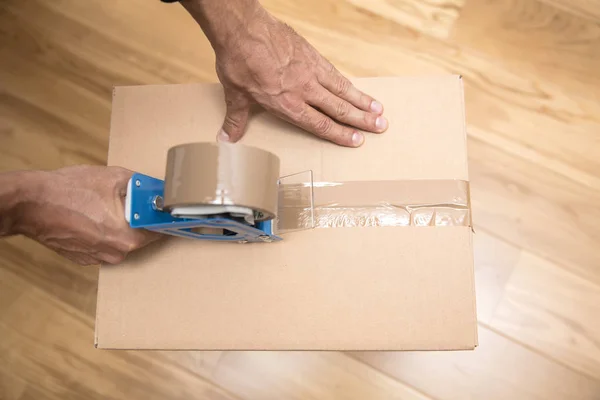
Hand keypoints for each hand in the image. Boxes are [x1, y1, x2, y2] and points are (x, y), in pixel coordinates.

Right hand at [11, 166, 159, 264]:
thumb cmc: (70, 191)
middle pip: (141, 235)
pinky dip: (103, 230)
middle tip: (132, 199)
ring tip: (104, 205)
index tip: (170, 211)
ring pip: (121, 239)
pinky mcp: (84, 258)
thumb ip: (143, 187)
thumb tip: (159, 189)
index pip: (159, 231)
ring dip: (120, 223)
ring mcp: (98, 258)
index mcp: (128, 238)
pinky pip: (104, 243)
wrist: (31, 204)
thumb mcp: (114, 178)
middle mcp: (116, 254)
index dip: (164, 218)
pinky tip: (92, 215)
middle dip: (139, 217)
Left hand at [182, 1, 386, 146]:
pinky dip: (347, 82)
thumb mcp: (235, 95)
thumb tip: (225, 140)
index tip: (358, 140)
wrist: (243, 29)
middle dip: (361, 119)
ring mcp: (310, 70)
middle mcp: (304, 89)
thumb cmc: (238, 61)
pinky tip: (355, 88)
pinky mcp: (311, 54)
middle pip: (338, 108)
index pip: (320, 124)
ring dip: (362, 101)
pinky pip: (334, 72)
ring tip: (379, 109)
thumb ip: (236, 120)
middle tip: (381, 127)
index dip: (340, 134)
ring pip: (342, 89)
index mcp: (288, 104)